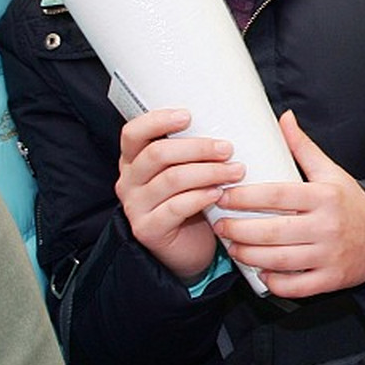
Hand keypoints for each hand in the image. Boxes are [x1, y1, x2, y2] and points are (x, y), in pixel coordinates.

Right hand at [116, 108, 243, 281]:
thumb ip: (195, 150)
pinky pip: (175, 207)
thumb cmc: (193, 202)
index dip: (157, 121)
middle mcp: (129, 181)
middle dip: (197, 148)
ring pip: (171, 179)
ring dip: (208, 172)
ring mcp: (135, 206)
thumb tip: (232, 121)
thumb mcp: (189, 170)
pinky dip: (200, 197)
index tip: (188, 116)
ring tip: (235, 171)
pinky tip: (218, 194)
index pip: (133, 133)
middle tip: (227, 149)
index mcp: (134, 160)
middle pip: (158, 154)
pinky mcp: (148, 229)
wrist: (190, 248)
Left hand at [214, 111, 364, 297]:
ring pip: (279, 260)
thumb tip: (283, 118)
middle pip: (272, 231)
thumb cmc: (353, 203)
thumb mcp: (331, 172)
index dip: (245, 197)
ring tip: (233, 247)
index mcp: (324, 197)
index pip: (277, 195)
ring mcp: (329, 255)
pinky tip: (260, 271)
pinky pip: (296, 286)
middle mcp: (327, 226)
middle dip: (238, 230)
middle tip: (220, 225)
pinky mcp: (331, 279)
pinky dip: (274, 281)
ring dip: (249, 255)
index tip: (224, 196)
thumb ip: (303, 148)